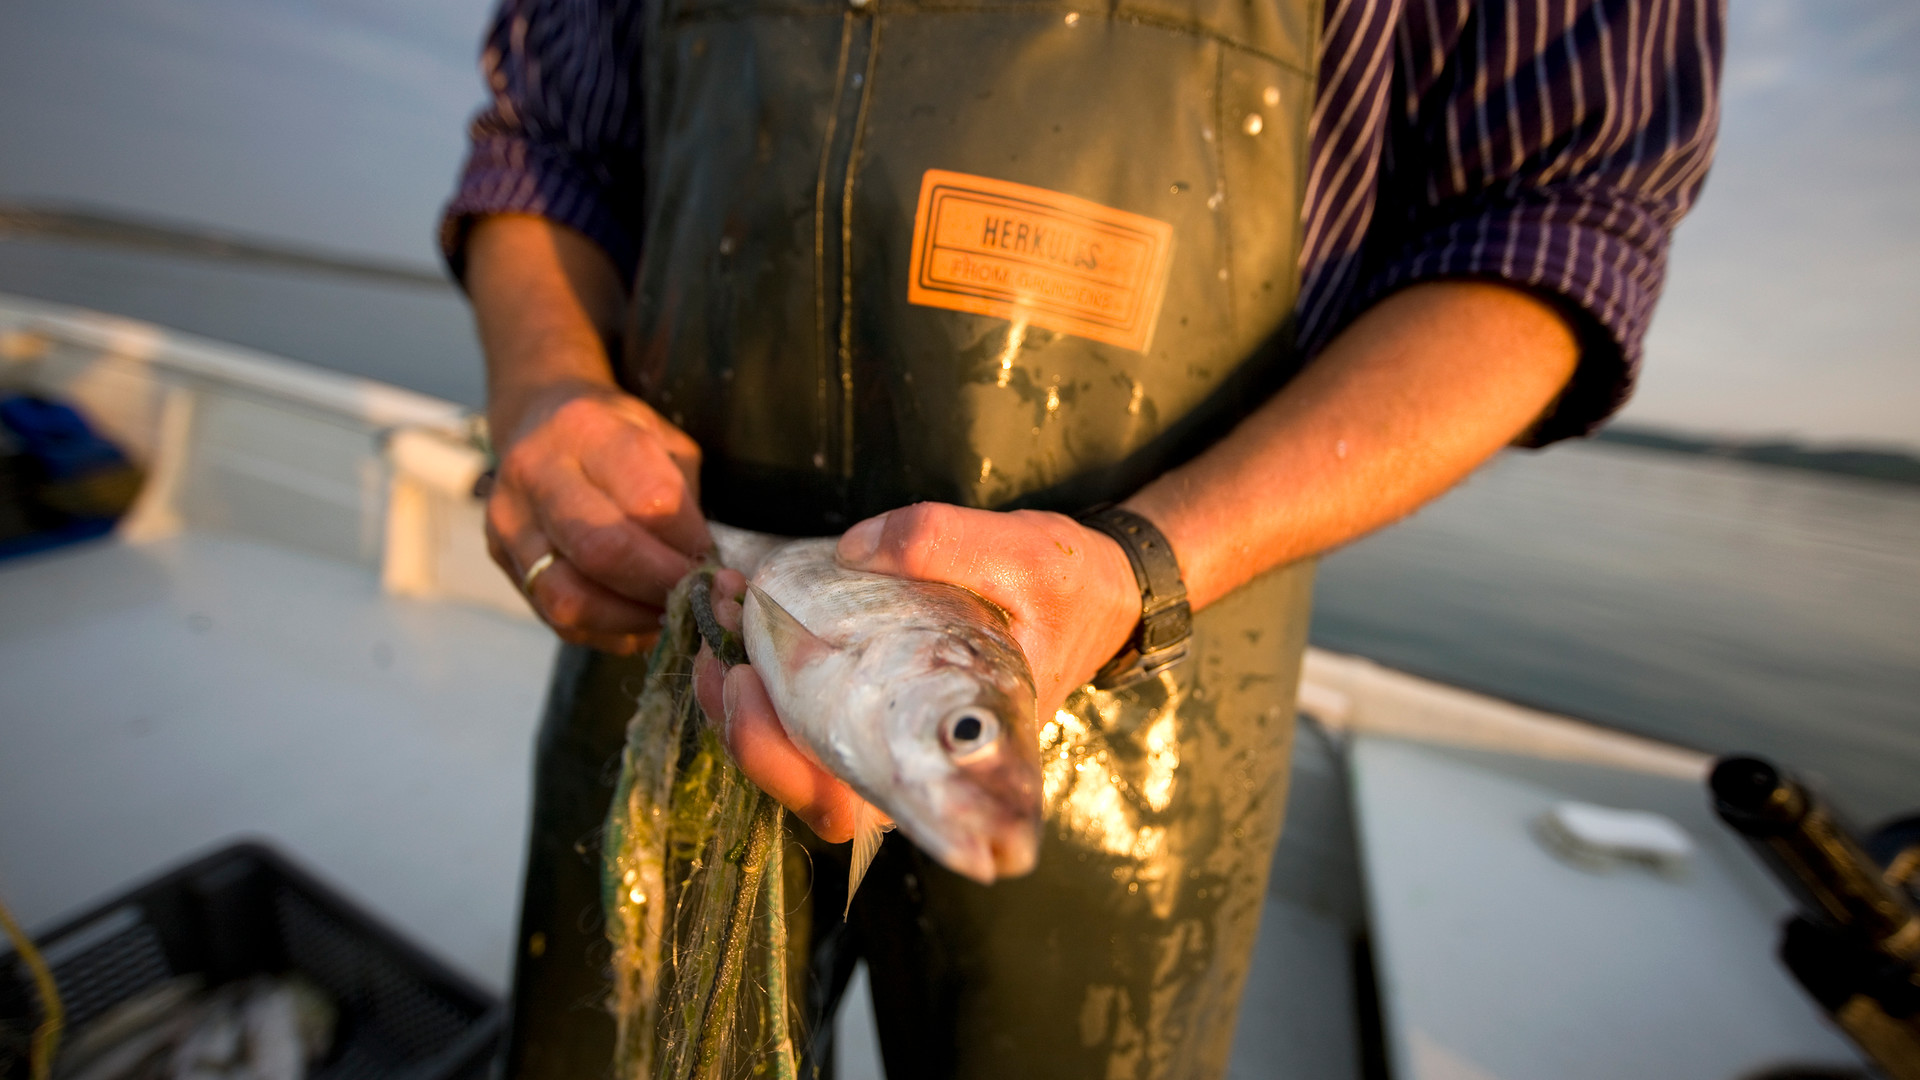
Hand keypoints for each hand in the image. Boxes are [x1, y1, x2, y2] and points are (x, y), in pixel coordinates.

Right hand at [486, 380, 709, 653]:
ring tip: (667, 614)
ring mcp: (510, 521)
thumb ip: (682, 501)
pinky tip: (636, 621)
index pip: (647, 501)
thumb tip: (707, 575)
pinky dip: (607, 631)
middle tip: (697, 596)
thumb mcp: (663, 441)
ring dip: (630, 619)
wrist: (537, 419)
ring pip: (569, 597)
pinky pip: (556, 618)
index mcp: (587, 431)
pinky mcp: (502, 559)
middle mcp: (536, 473)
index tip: (712, 559)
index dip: (688, 543)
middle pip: (602, 551)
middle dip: (661, 585)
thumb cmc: (616, 435)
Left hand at [693, 503, 1141, 841]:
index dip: (793, 773)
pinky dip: (765, 667)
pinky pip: (808, 711)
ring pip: (799, 755)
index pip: (865, 803)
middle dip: (746, 730)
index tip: (752, 692)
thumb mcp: (1025, 554)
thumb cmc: (1071, 588)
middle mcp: (918, 758)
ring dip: (743, 696)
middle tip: (721, 654)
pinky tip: (743, 607)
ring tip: (721, 612)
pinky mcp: (880, 702)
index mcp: (960, 749)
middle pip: (811, 792)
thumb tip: (852, 549)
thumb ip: (942, 542)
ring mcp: (894, 735)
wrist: (1100, 592)